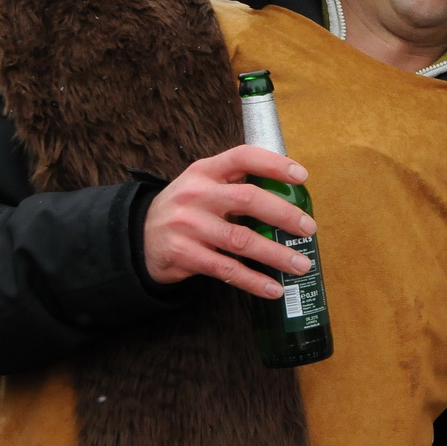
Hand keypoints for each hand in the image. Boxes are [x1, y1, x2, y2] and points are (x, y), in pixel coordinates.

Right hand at [141, 144, 315, 298]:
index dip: (274, 164)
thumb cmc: (186, 210)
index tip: (302, 176)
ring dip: (277, 254)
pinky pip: (227, 270)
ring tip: (301, 264)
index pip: (243, 157)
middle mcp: (196, 195)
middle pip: (248, 199)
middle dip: (284, 214)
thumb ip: (235, 184)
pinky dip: (254, 281)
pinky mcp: (185, 255)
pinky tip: (274, 288)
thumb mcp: (202, 185)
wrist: (138, 237)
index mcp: (205, 171)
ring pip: (242, 240)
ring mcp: (189, 226)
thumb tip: (289, 197)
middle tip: (308, 228)